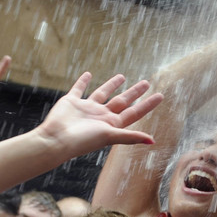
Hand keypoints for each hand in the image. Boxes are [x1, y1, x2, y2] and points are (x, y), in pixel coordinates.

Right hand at [35, 73, 162, 154]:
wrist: (56, 140)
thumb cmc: (83, 141)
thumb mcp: (109, 136)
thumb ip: (130, 137)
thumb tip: (153, 141)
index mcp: (112, 124)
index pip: (135, 112)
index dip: (148, 104)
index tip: (160, 96)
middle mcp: (101, 116)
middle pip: (122, 101)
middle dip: (135, 92)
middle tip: (146, 82)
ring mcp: (87, 108)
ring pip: (103, 93)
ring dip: (112, 85)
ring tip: (122, 76)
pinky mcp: (72, 101)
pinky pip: (79, 88)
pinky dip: (83, 81)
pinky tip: (88, 74)